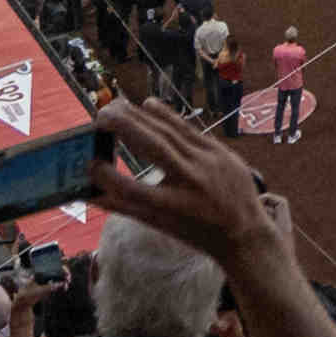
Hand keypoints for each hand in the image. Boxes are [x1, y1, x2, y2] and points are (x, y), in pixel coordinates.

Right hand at [90, 94, 311, 319]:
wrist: (244, 232)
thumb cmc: (196, 231)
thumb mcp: (160, 225)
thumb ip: (125, 207)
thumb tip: (91, 194)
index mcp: (172, 208)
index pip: (132, 189)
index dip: (107, 177)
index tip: (90, 164)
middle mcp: (190, 182)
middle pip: (151, 147)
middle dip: (123, 127)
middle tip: (99, 116)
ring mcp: (207, 163)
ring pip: (168, 132)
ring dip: (140, 116)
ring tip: (116, 106)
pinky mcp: (220, 152)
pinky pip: (188, 129)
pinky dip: (167, 116)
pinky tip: (147, 104)